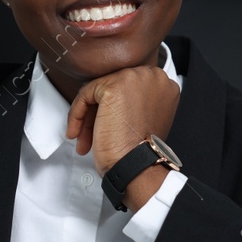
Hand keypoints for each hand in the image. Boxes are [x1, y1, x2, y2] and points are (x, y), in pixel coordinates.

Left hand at [65, 64, 179, 176]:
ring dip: (87, 116)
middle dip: (99, 111)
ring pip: (98, 89)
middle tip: (89, 134)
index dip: (114, 106)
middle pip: (113, 85)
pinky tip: (77, 133)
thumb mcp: (146, 117)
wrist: (138, 166)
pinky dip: (77, 114)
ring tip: (84, 139)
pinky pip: (86, 94)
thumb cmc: (141, 150)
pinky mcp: (114, 86)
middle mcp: (153, 76)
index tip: (106, 124)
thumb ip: (136, 100)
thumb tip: (110, 96)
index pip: (129, 86)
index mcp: (164, 84)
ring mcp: (135, 78)